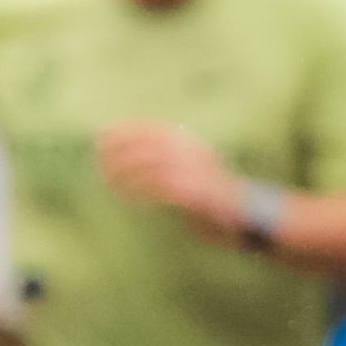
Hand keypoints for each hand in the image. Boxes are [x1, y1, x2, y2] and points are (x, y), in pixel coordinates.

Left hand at [98, 120, 244, 237]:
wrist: (247, 216)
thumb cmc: (210, 196)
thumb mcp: (188, 169)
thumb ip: (164, 159)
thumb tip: (123, 152)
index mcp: (191, 144)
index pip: (152, 128)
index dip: (125, 130)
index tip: (102, 136)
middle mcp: (194, 153)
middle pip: (147, 145)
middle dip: (118, 151)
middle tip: (99, 162)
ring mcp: (197, 172)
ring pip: (149, 165)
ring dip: (124, 174)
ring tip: (109, 183)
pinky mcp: (197, 194)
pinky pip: (160, 189)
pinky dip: (139, 193)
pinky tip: (128, 200)